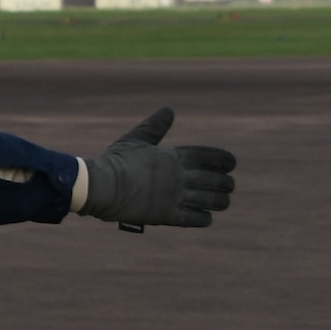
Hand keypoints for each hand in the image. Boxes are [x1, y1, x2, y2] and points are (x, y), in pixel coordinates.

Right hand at [80, 108, 235, 228]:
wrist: (99, 186)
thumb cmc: (115, 160)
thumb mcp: (135, 139)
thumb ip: (155, 126)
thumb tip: (169, 110)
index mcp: (174, 156)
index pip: (212, 157)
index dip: (226, 161)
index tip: (231, 164)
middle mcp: (179, 177)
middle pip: (217, 181)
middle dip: (226, 183)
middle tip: (227, 185)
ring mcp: (174, 197)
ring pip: (212, 201)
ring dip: (221, 201)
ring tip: (222, 201)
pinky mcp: (166, 216)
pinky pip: (196, 219)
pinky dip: (205, 218)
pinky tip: (206, 216)